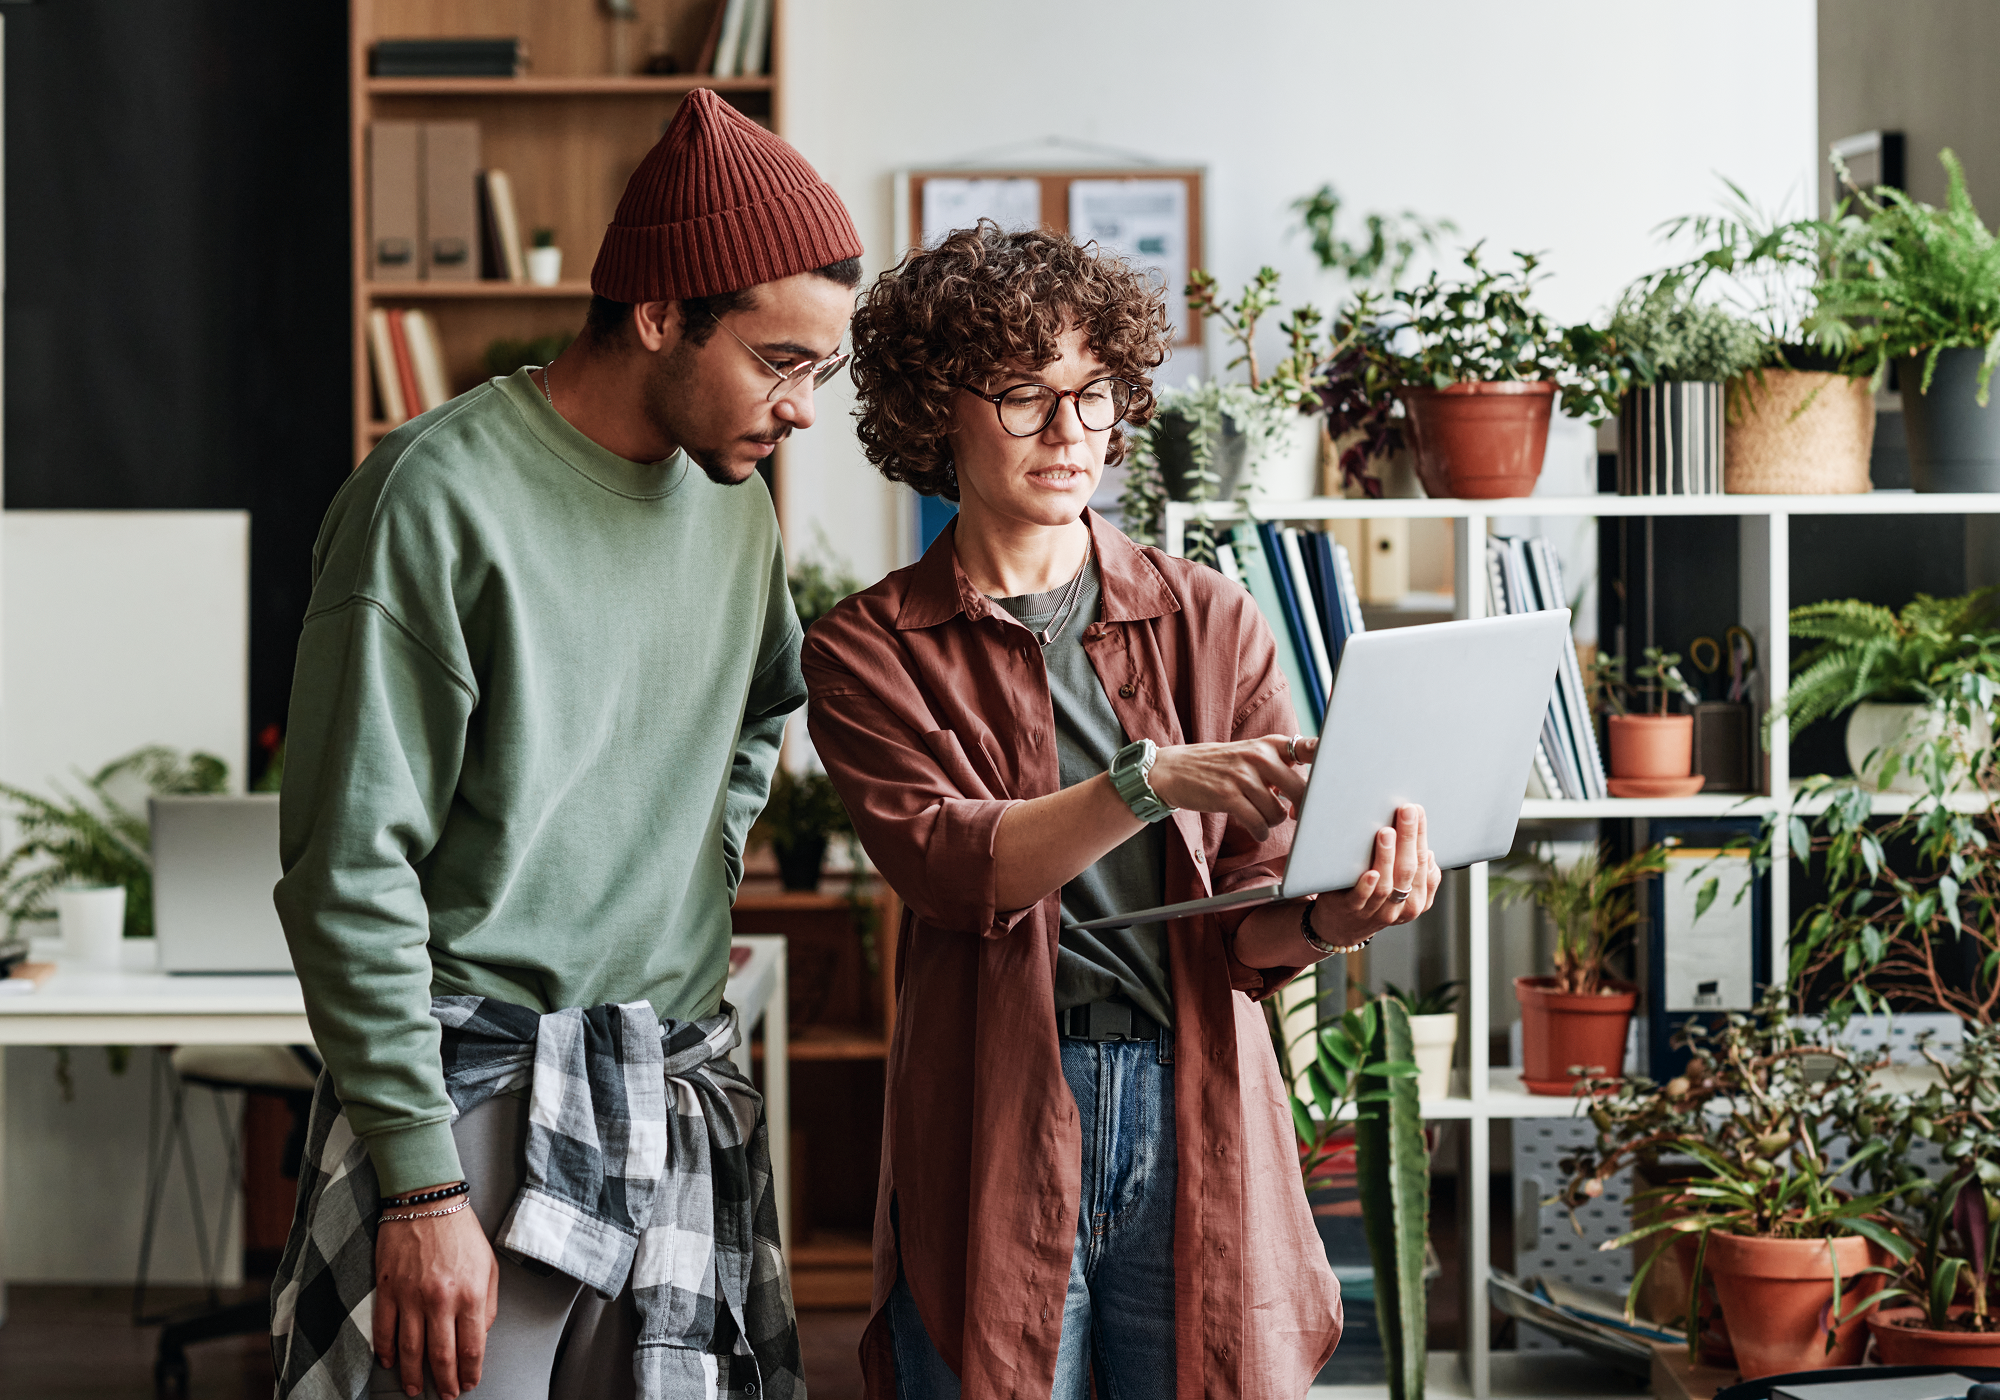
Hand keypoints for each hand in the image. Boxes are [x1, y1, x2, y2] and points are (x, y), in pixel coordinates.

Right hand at [373, 1194, 498, 1398]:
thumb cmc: (462, 1232)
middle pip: (441, 1355)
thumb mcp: (489, 1265)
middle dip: (445, 1381)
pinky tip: (390, 1363)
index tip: (468, 1384)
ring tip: (415, 1389)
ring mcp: (411, 1296)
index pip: (471, 1346)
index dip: (470, 1371)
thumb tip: (480, 1335)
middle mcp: (441, 1299)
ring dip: (413, 1374)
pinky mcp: (387, 1290)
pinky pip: (384, 1330)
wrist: (426, 1201)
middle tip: (446, 1396)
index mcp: (470, 1293)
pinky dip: (386, 1351)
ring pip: (410, 1349)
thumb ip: (487, 1304)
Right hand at [1148, 734, 1313, 840]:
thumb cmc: (1218, 766)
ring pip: (1278, 812)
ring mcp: (1243, 776)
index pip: (1309, 748)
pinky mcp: (1228, 796)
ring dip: (1273, 822)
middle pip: (1301, 790)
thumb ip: (1279, 766)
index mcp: (1269, 744)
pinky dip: (1260, 831)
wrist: (1174, 769)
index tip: (1341, 777)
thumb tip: (1311, 792)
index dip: (1329, 760)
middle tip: (1294, 816)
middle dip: (1301, 810)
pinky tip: (1256, 828)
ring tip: (1261, 818)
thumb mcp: (1250, 754)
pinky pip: (1258, 823)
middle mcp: (1259, 756)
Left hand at [1310, 803, 1440, 949]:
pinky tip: (1370, 871)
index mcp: (1418, 900)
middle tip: (1407, 810)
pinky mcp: (1351, 909)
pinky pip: (1362, 899)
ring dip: (1387, 857)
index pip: (1425, 864)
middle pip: (1409, 870)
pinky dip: (1367, 886)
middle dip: (1409, 838)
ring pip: (1387, 885)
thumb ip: (1411, 865)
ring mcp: (1376, 911)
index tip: (1418, 810)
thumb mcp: (1399, 885)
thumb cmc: (1374, 896)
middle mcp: (1401, 908)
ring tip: (1386, 832)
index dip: (1422, 836)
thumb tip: (1419, 832)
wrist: (1342, 924)